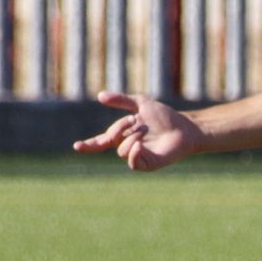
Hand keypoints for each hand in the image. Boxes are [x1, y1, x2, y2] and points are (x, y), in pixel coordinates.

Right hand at [71, 90, 200, 170]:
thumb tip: (100, 96)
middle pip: (111, 141)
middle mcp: (127, 146)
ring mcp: (137, 156)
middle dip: (118, 129)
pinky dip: (134, 153)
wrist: (184, 127)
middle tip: (132, 120)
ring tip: (145, 131)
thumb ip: (121, 100)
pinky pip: (133, 163)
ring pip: (121, 151)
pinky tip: (140, 144)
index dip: (89, 145)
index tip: (77, 146)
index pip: (102, 141)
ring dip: (131, 138)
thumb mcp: (140, 103)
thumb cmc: (164, 116)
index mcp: (123, 134)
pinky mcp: (148, 164)